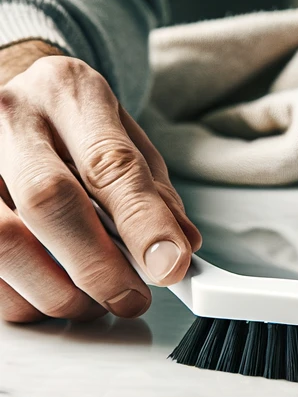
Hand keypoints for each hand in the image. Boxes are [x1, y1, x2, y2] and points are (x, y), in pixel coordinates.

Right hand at [0, 41, 200, 321]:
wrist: (8, 100)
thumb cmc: (71, 123)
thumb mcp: (123, 137)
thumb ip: (153, 191)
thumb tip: (181, 247)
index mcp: (68, 93)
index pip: (109, 163)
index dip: (143, 223)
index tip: (171, 266)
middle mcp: (10, 118)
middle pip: (48, 201)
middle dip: (97, 265)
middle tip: (132, 298)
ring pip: (2, 241)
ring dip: (56, 291)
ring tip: (92, 303)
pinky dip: (21, 297)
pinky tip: (49, 295)